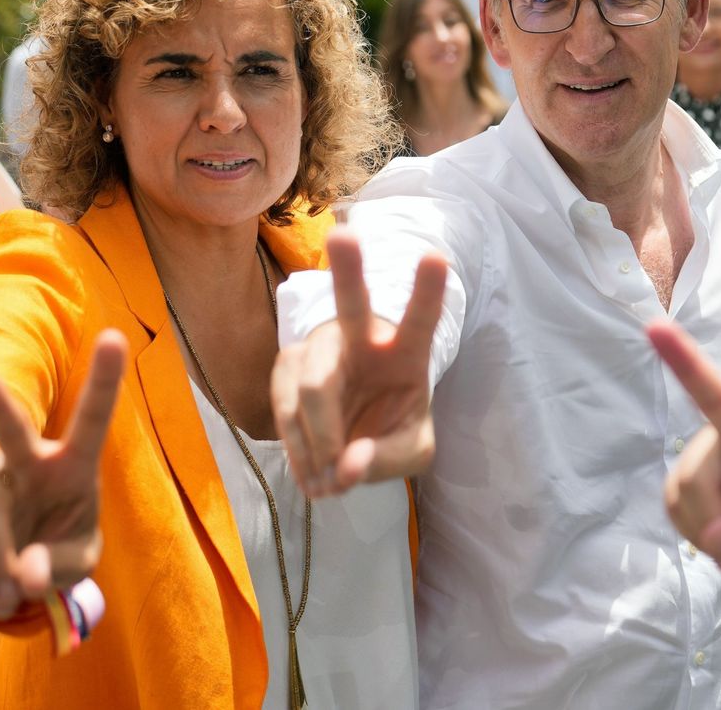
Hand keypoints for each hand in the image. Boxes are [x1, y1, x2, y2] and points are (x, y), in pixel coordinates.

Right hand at [0, 329, 125, 620]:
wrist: (23, 562)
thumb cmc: (63, 546)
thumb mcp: (76, 562)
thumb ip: (58, 568)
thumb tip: (27, 577)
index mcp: (75, 463)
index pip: (93, 418)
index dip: (104, 380)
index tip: (114, 337)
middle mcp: (29, 459)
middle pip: (11, 431)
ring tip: (13, 598)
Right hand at [272, 231, 448, 497]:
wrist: (352, 433)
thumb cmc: (391, 427)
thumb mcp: (410, 451)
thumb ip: (387, 460)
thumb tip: (347, 466)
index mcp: (407, 351)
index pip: (421, 319)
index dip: (427, 290)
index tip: (436, 256)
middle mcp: (360, 338)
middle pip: (351, 304)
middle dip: (348, 269)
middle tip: (345, 236)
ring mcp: (318, 350)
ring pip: (310, 390)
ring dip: (321, 445)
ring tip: (335, 484)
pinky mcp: (285, 369)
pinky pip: (284, 413)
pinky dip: (301, 454)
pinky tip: (316, 474)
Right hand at [650, 318, 720, 577]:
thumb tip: (717, 536)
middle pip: (716, 398)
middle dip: (685, 362)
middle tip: (655, 327)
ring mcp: (712, 447)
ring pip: (692, 485)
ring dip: (706, 527)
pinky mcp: (687, 467)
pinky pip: (676, 503)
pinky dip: (693, 529)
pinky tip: (714, 534)